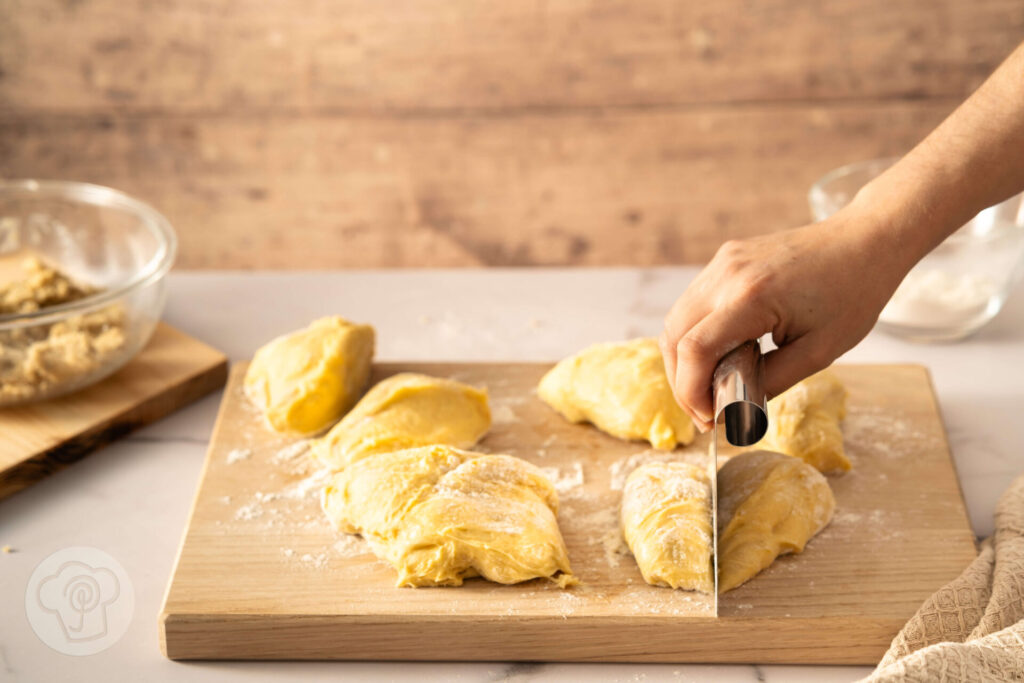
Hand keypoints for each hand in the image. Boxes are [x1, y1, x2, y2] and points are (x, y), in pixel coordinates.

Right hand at [659, 208, 908, 431]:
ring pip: (676, 320)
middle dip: (681, 382)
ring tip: (707, 389)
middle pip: (674, 336)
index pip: (695, 349)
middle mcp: (727, 275)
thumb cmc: (853, 294)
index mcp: (752, 297)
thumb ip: (771, 382)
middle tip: (704, 412)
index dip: (691, 391)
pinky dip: (694, 335)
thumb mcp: (819, 352)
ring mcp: (722, 263)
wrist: (865, 240)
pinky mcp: (725, 260)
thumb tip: (734, 410)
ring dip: (683, 360)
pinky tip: (717, 356)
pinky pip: (693, 304)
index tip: (709, 419)